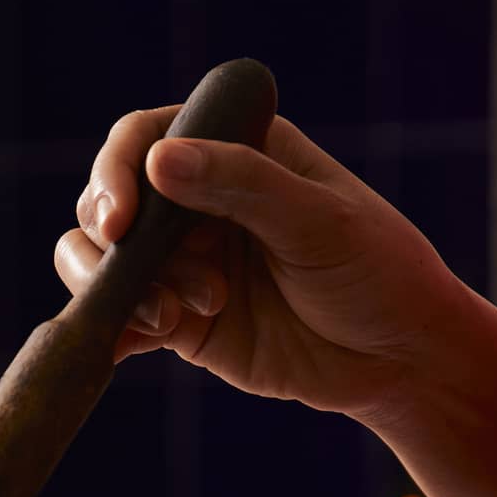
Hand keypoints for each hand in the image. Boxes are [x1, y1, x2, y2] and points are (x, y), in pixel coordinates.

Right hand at [66, 110, 465, 420]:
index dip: (117, 171)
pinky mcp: (178, 325)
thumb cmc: (376, 272)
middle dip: (107, 240)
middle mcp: (198, 205)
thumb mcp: (318, 221)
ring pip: (100, 263)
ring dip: (117, 289)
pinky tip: (124, 347)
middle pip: (106, 202)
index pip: (146, 138)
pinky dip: (110, 333)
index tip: (121, 219)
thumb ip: (242, 186)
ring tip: (171, 317)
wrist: (395, 359)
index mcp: (236, 152)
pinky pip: (120, 323)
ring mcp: (182, 266)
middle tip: (133, 271)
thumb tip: (160, 160)